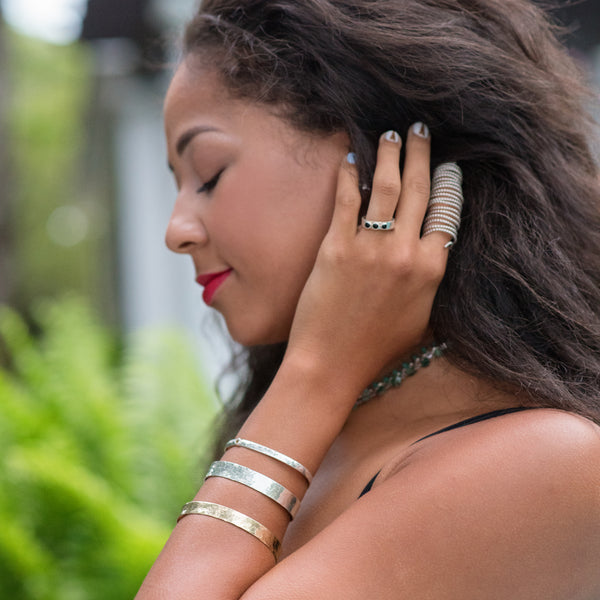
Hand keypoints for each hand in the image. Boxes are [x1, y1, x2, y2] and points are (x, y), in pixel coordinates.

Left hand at [286, 125, 452, 397]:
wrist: (332, 366)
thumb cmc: (376, 351)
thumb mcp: (420, 320)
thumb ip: (430, 284)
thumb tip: (434, 256)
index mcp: (431, 269)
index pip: (446, 213)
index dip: (447, 184)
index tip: (446, 165)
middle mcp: (405, 252)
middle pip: (419, 191)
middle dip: (420, 154)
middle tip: (419, 129)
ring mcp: (370, 248)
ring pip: (386, 187)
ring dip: (389, 154)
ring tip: (390, 132)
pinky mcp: (336, 247)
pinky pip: (346, 201)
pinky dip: (350, 176)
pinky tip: (351, 158)